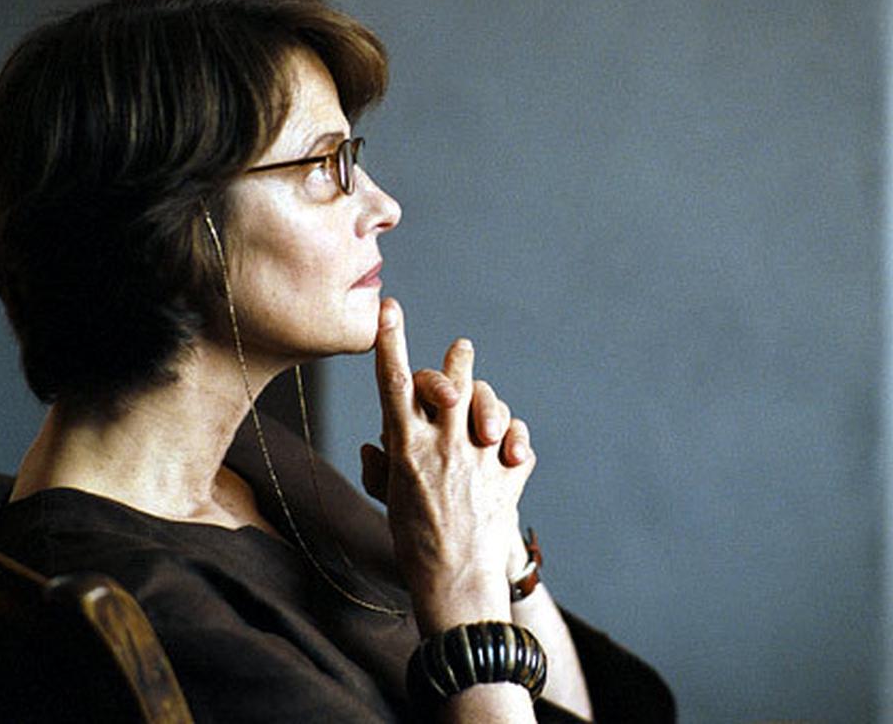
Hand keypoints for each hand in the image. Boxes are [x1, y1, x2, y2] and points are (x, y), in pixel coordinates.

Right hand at [368, 298, 535, 634]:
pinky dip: (515, 440)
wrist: (456, 582)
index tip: (390, 308)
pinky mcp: (509, 475)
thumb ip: (381, 466)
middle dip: (457, 361)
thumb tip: (373, 444)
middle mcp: (444, 445)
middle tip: (462, 349)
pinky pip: (519, 442)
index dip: (391, 341)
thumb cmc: (414, 542)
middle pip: (453, 381)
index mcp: (406, 448)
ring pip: (490, 404)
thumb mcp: (388, 501)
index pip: (395, 382)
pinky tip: (506, 447)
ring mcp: (480, 458)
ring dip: (489, 399)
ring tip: (484, 406)